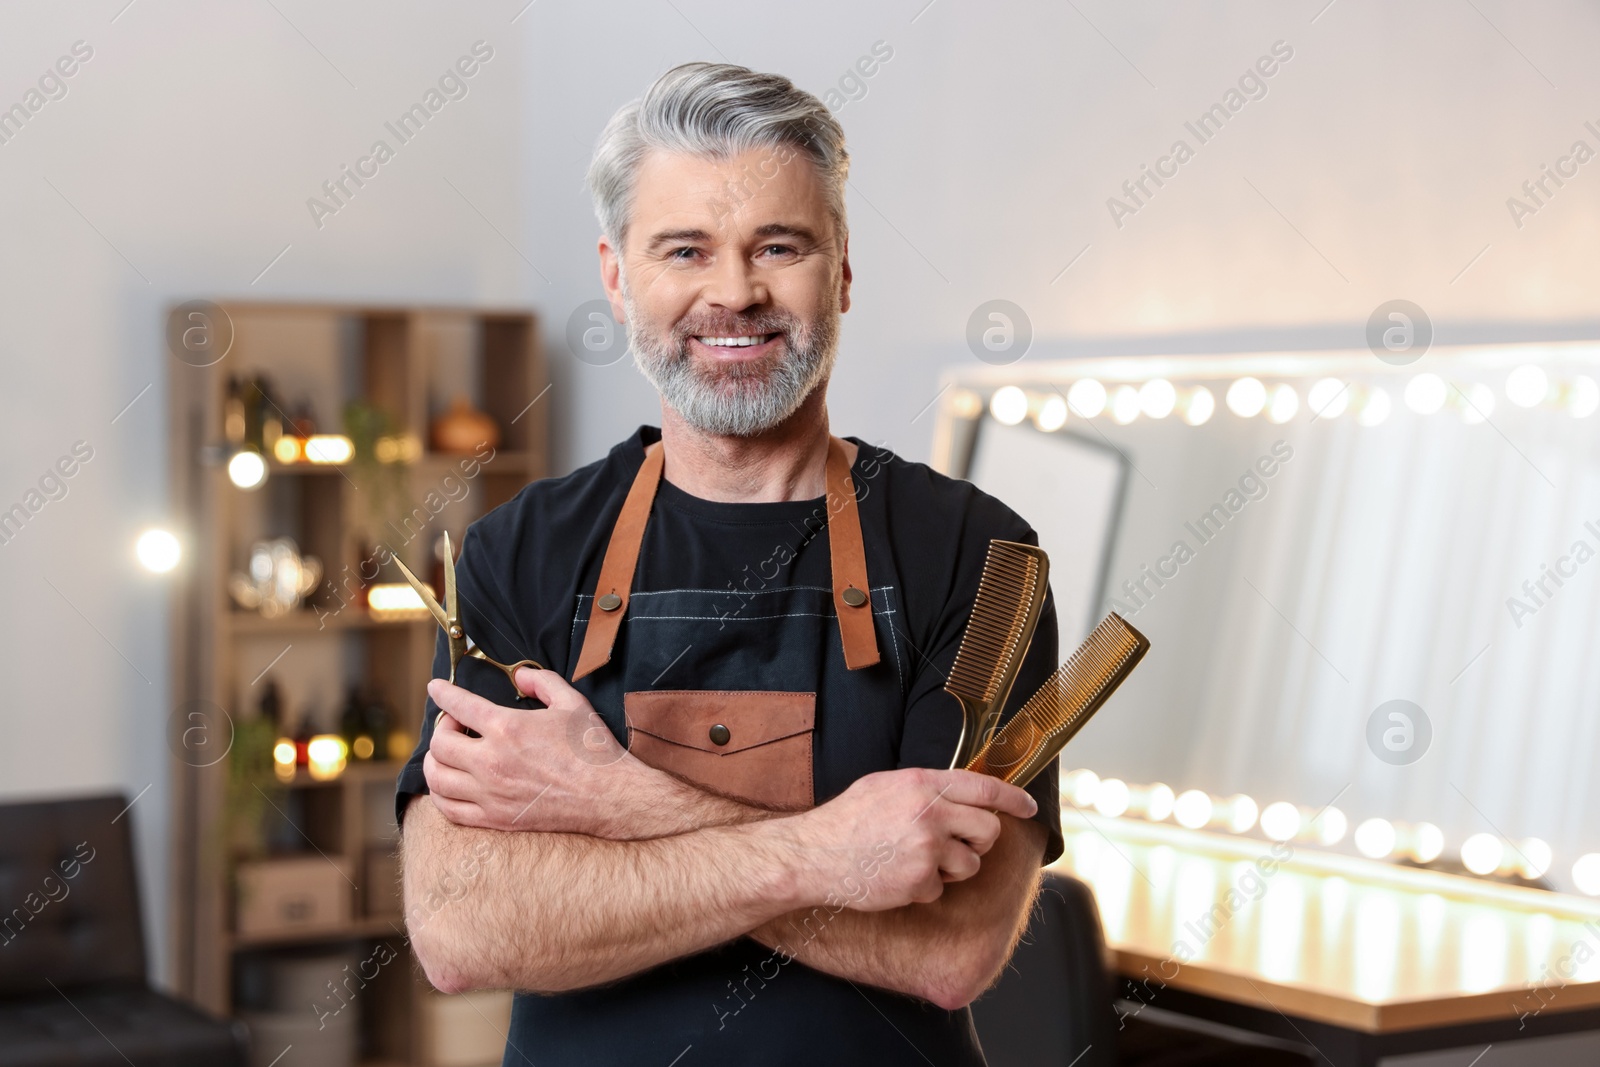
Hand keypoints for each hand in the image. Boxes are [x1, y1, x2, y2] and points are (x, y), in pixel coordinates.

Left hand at [424, 668, 644, 835]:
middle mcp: (492, 762)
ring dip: (435, 761)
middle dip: (442, 728)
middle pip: (439, 744)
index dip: (442, 693)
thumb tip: (520, 675)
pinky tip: (451, 784)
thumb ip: (542, 682)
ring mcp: (491, 794)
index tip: (435, 688)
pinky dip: (441, 795)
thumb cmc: (592, 748)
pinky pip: (450, 809)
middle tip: (455, 724)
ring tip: (448, 754)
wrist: (610, 796)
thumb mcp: (571, 702)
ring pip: (438, 778)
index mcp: (508, 728)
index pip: (459, 706)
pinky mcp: (496, 818)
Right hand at [784, 768, 1037, 911]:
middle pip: (988, 830)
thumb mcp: (884, 786)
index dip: (1012, 798)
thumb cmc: (846, 820)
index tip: (1028, 807)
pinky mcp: (919, 880)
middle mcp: (929, 813)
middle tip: (959, 846)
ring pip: (971, 864)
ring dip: (952, 869)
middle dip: (980, 842)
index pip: (983, 786)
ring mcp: (926, 848)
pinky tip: (897, 878)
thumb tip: (957, 792)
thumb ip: (923, 788)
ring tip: (917, 862)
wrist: (814, 854)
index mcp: (921, 784)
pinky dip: (923, 889)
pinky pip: (941, 889)